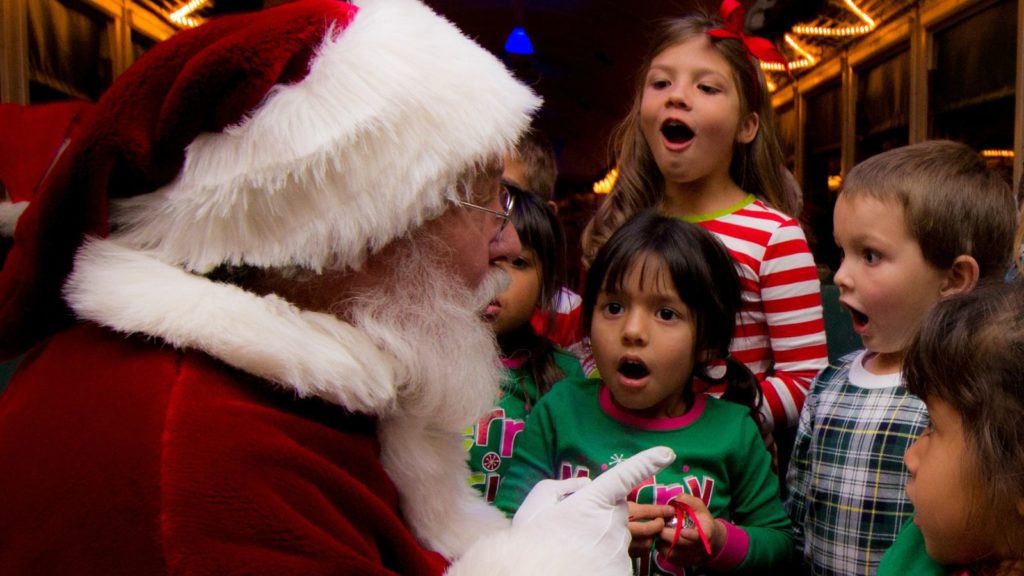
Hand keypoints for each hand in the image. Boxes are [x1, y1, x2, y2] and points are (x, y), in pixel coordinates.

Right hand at [512, 447, 675, 572]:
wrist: (530, 574)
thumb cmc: (532, 540)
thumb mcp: (538, 501)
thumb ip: (564, 485)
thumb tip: (586, 484)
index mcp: (593, 499)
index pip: (625, 475)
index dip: (647, 462)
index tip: (667, 454)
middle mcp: (612, 521)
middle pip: (614, 512)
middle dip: (599, 516)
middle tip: (571, 530)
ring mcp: (619, 549)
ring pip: (614, 538)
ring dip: (598, 541)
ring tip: (572, 551)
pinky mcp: (622, 570)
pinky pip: (615, 560)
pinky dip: (601, 563)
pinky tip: (582, 565)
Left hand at [655, 494, 722, 567]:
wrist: (708, 539)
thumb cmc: (700, 519)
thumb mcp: (698, 506)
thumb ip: (689, 501)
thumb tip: (678, 499)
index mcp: (706, 532)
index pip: (700, 536)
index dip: (692, 535)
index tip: (683, 531)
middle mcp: (700, 547)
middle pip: (681, 544)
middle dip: (667, 534)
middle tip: (658, 525)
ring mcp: (691, 557)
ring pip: (672, 553)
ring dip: (662, 542)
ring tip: (658, 532)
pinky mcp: (683, 563)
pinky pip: (669, 558)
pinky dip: (662, 549)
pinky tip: (661, 540)